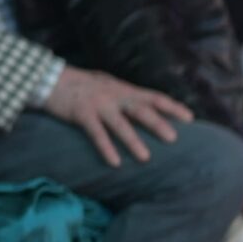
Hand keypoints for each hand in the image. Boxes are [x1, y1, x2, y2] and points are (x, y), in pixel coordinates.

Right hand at [41, 68, 193, 166]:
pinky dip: (106, 148)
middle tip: (174, 139)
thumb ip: (128, 96)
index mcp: (126, 90)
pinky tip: (115, 162)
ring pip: (120, 125)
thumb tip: (149, 106)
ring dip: (133, 142)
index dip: (173, 107)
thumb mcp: (111, 86)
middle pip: (142, 111)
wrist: (51, 78)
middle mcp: (116, 96)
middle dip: (158, 124)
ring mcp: (99, 105)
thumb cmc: (85, 85)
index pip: (155, 97)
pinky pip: (96, 134)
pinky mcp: (82, 114)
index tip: (190, 118)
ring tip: (146, 158)